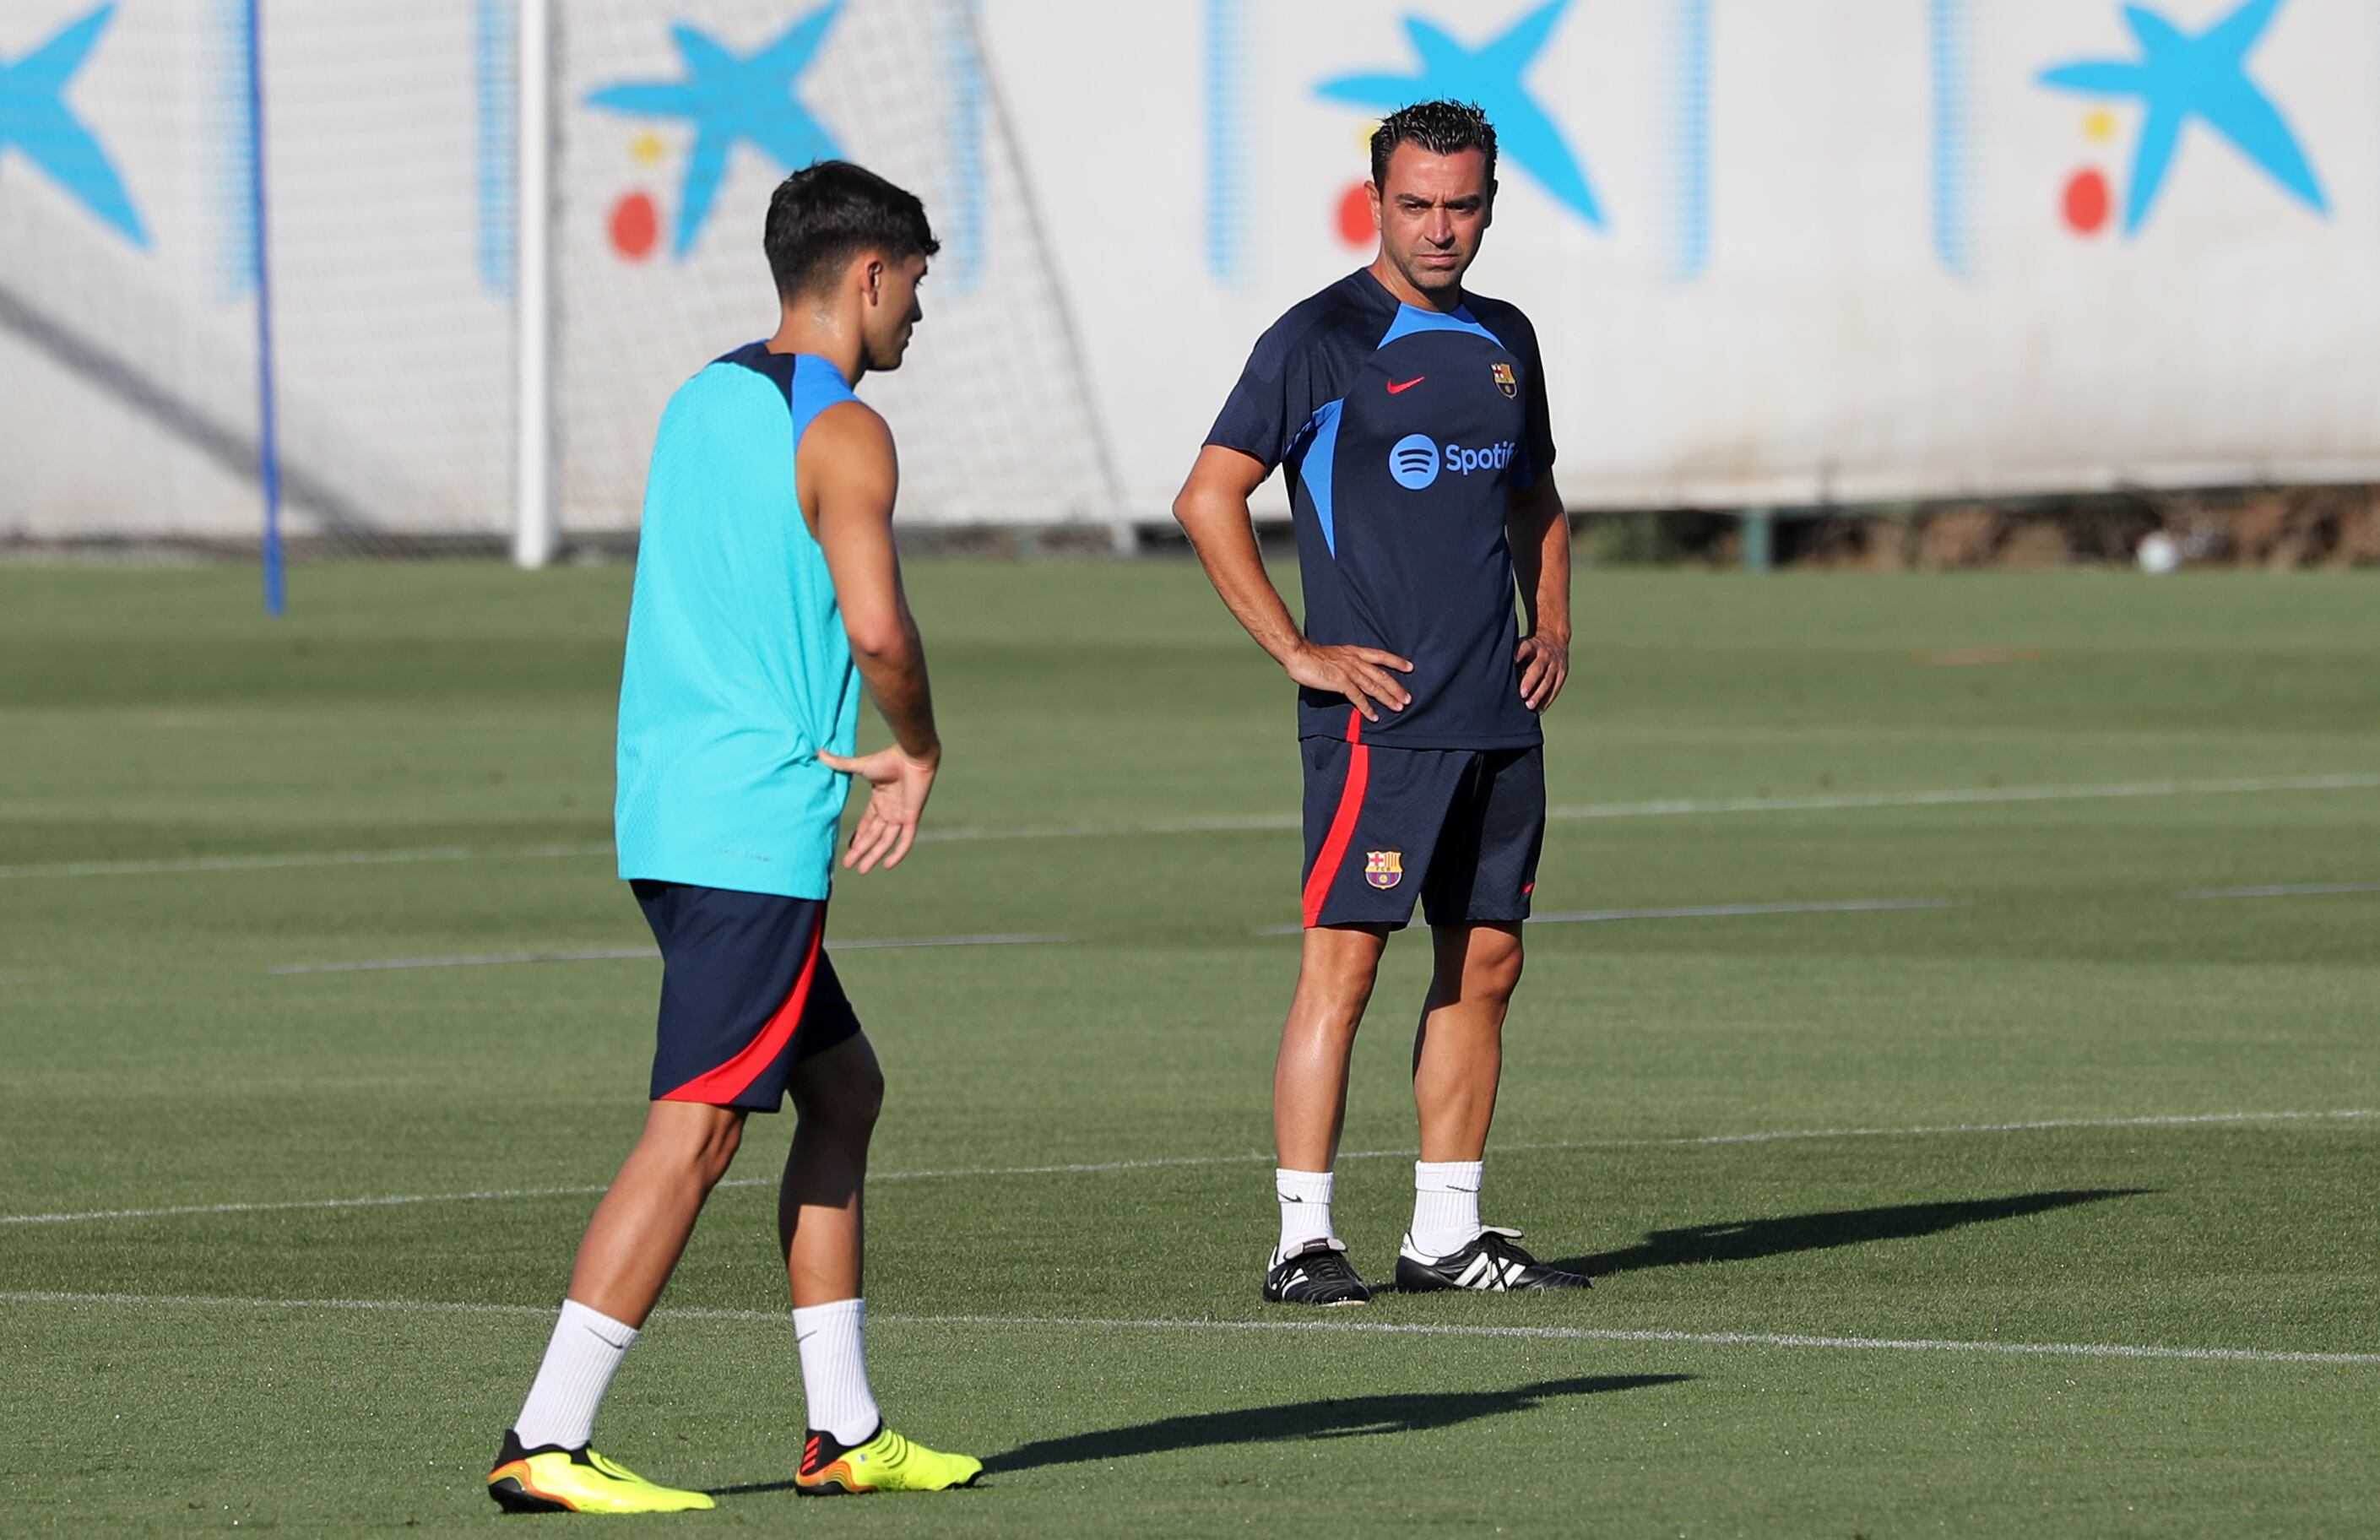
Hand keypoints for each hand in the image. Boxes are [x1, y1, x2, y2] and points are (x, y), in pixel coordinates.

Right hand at [817, 745, 937, 872]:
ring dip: (873, 855)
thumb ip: (840, 764)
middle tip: (847, 865)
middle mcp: (889, 810)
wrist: (911, 756)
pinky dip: (898, 853)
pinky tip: (887, 865)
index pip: (868, 824)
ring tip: (862, 869)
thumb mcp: (861, 765)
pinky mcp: (911, 817)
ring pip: (886, 841)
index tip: (849, 849)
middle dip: (861, 851)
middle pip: (874, 836)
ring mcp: (900, 815)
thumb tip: (819, 753)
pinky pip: (906, 840)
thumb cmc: (889, 758)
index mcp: (879, 800)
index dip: (859, 837)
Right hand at [1284, 641, 1413, 723]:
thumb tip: (1354, 673)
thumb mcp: (1336, 655)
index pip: (1381, 655)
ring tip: (1398, 707)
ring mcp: (1349, 671)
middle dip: (1396, 687)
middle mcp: (1355, 661)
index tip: (1410, 667)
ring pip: (1373, 687)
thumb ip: (1347, 662)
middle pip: (1381, 675)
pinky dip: (1367, 708)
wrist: (1299, 654)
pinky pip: (1358, 698)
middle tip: (1408, 698)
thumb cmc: (1313, 656)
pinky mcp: (1341, 682)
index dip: (1396, 661)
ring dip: (1387, 698)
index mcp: (1355, 652)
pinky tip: (1374, 716)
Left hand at [1515, 632, 1568, 711]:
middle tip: (1522, 694)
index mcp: (1532, 645)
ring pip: (1547, 681)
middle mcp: (1545, 655)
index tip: (1513, 661)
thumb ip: (1514, 658)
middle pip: (1537, 668)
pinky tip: (1538, 709)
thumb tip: (1497, 675)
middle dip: (1530, 682)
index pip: (1525, 649)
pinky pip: (1555, 689)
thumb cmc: (1530, 648)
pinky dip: (1546, 700)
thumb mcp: (1522, 645)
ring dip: (1538, 694)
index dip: (1519, 654)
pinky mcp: (1562, 674)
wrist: (1555, 639)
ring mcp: (1555, 665)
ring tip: (1529, 706)